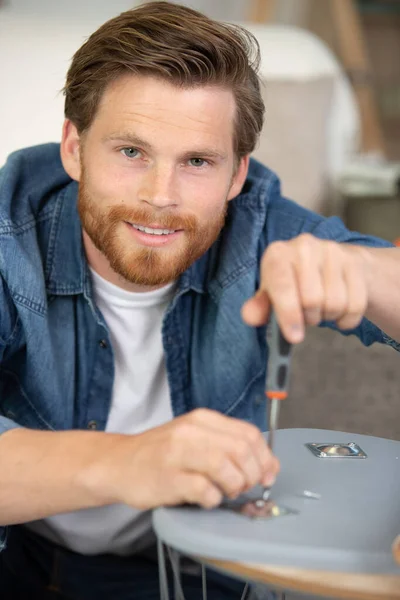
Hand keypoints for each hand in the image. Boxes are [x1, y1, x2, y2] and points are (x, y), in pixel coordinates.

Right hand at [99, 409, 278, 509]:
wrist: (119, 463)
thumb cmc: (162, 453)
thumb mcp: (196, 438)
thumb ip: (230, 446)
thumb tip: (270, 467)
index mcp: (203, 419)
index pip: (249, 434)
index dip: (264, 458)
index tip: (266, 475)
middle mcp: (192, 431)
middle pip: (242, 451)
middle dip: (251, 475)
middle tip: (242, 487)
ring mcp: (178, 453)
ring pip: (227, 468)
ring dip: (234, 487)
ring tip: (224, 492)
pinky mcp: (168, 478)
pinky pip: (205, 490)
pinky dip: (213, 499)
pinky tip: (205, 498)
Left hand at [242, 234, 368, 342]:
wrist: (330, 264)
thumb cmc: (293, 282)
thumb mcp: (271, 293)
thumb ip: (259, 306)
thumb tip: (250, 317)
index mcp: (277, 254)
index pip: (283, 286)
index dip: (288, 314)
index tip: (294, 337)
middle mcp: (304, 247)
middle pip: (312, 300)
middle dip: (309, 317)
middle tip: (306, 315)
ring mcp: (332, 252)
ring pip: (335, 303)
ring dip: (328, 316)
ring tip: (320, 308)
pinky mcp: (355, 263)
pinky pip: (355, 305)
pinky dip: (347, 319)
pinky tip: (338, 312)